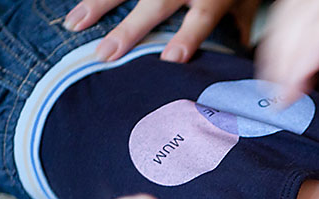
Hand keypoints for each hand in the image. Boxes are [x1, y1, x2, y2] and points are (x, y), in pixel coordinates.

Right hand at [63, 0, 258, 61]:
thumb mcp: (245, 7)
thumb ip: (239, 33)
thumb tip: (233, 70)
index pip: (200, 20)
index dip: (186, 39)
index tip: (170, 60)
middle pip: (155, 5)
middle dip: (129, 30)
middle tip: (105, 55)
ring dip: (98, 5)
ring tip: (73, 25)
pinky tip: (73, 8)